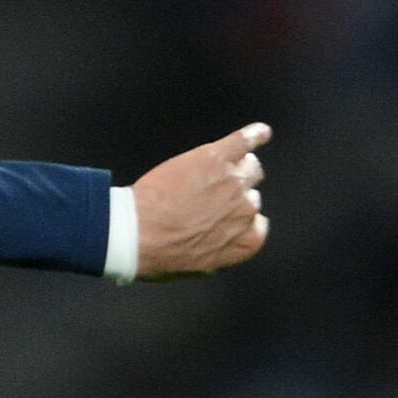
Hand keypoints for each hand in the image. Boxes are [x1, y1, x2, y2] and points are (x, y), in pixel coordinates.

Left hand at [130, 123, 270, 277]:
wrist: (137, 233)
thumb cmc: (163, 256)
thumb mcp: (203, 266)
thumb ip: (225, 250)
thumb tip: (226, 239)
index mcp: (248, 240)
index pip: (257, 222)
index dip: (237, 217)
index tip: (223, 216)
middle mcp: (248, 209)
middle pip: (251, 192)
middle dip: (234, 193)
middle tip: (211, 194)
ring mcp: (234, 180)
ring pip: (250, 166)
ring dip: (238, 167)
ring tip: (220, 168)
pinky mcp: (217, 157)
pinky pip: (244, 140)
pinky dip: (254, 134)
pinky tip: (260, 132)